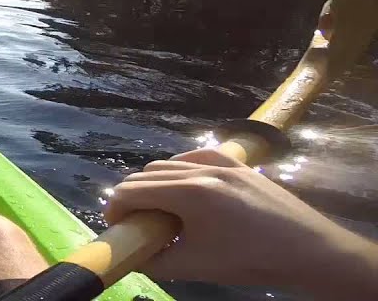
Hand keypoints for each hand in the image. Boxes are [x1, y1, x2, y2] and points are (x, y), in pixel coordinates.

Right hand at [105, 147, 377, 294]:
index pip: (132, 190)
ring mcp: (221, 162)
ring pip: (169, 163)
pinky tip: (185, 187)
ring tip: (159, 209)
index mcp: (188, 193)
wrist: (308, 250)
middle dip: (132, 196)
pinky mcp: (237, 164)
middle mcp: (200, 169)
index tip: (115, 225)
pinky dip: (180, 169)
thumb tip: (136, 258)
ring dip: (154, 183)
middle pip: (146, 174)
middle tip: (134, 221)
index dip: (115, 207)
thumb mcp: (197, 267)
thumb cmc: (251, 259)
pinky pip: (195, 156)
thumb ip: (158, 261)